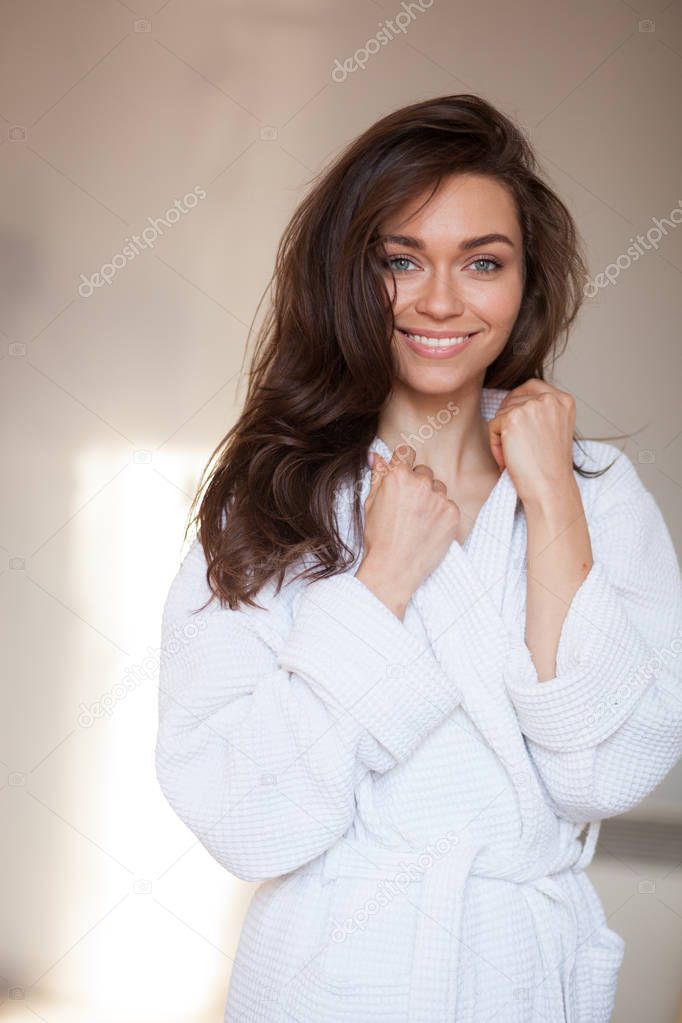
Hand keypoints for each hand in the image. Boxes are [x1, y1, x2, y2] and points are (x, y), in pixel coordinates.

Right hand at [356, 443, 460, 613]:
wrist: (394, 569)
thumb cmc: (378, 538)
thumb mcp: (371, 504)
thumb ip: (377, 476)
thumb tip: (376, 456)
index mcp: (397, 476)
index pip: (406, 454)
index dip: (403, 467)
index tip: (402, 479)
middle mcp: (420, 482)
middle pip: (424, 472)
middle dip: (417, 485)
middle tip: (408, 508)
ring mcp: (439, 497)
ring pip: (438, 488)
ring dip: (431, 499)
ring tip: (418, 521)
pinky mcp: (452, 513)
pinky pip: (449, 505)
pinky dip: (441, 515)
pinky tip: (429, 529)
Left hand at [487, 379, 576, 504]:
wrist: (550, 487)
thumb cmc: (550, 466)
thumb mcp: (555, 429)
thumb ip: (541, 411)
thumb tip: (512, 402)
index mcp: (564, 400)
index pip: (531, 386)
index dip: (518, 404)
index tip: (519, 426)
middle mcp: (550, 398)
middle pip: (513, 400)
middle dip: (509, 423)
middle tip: (520, 448)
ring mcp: (531, 406)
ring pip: (501, 413)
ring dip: (503, 436)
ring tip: (517, 456)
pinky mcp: (512, 418)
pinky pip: (492, 426)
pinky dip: (495, 445)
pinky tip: (509, 459)